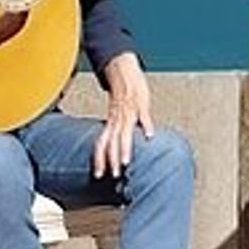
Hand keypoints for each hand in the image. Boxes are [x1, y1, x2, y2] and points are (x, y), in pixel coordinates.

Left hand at [95, 54, 154, 178]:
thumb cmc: (122, 95)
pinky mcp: (141, 106)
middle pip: (112, 143)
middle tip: (115, 174)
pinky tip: (149, 136)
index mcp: (111, 123)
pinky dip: (146, 126)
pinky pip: (143, 117)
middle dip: (113, 160)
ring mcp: (129, 113)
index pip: (101, 144)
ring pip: (124, 133)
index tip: (99, 175)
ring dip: (124, 148)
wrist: (124, 73)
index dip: (99, 160)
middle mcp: (117, 120)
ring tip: (126, 162)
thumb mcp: (116, 115)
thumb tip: (115, 146)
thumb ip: (115, 130)